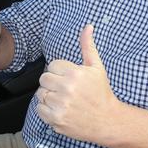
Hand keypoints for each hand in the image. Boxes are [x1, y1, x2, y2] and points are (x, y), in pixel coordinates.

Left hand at [36, 24, 119, 142]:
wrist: (107, 120)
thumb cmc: (101, 93)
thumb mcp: (97, 67)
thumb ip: (88, 46)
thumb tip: (88, 26)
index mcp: (75, 74)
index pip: (52, 65)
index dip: (60, 71)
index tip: (69, 78)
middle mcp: (66, 89)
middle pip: (44, 79)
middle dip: (53, 83)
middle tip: (65, 89)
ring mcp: (60, 105)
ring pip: (40, 94)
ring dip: (49, 96)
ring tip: (63, 99)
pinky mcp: (56, 119)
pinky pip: (39, 109)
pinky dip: (47, 110)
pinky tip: (60, 109)